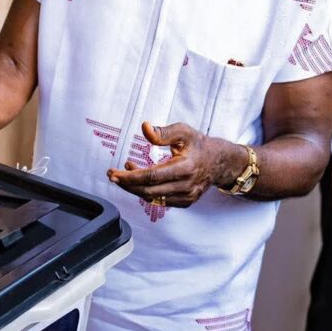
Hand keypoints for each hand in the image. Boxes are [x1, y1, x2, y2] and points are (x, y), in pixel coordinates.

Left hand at [107, 121, 240, 207]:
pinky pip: (160, 200)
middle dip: (127, 184)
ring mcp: (186, 197)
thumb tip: (145, 128)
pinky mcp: (185, 202)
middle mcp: (186, 186)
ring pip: (153, 198)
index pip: (152, 176)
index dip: (130, 177)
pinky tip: (139, 180)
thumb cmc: (199, 145)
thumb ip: (163, 132)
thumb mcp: (183, 131)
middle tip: (112, 175)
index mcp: (185, 168)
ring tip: (125, 173)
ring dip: (134, 188)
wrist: (219, 162)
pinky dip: (146, 191)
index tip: (114, 173)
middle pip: (148, 190)